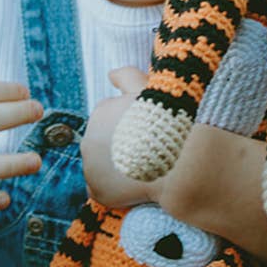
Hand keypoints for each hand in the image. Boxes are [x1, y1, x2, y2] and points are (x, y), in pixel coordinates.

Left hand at [81, 67, 156, 208]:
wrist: (178, 161)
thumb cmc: (166, 122)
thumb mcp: (147, 89)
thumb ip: (126, 75)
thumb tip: (110, 74)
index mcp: (101, 112)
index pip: (110, 118)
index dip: (130, 125)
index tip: (146, 132)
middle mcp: (88, 139)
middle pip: (104, 142)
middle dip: (121, 145)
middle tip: (147, 151)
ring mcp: (91, 167)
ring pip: (102, 166)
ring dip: (117, 167)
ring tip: (144, 169)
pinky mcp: (98, 191)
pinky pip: (103, 190)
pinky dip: (116, 190)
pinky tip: (135, 185)